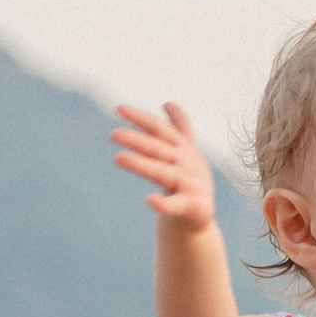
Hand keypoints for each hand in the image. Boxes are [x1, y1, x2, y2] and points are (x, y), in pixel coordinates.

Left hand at [112, 99, 217, 233]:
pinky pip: (177, 205)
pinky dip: (165, 203)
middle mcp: (185, 162)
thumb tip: (169, 103)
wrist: (202, 214)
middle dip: (137, 140)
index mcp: (182, 147)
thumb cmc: (189, 179)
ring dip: (141, 165)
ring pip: (162, 173)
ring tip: (119, 158)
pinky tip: (150, 201)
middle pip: (157, 149)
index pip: (159, 129)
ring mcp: (190, 183)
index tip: (118, 109)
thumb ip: (180, 127)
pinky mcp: (194, 206)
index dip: (140, 118)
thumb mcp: (187, 151)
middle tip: (113, 134)